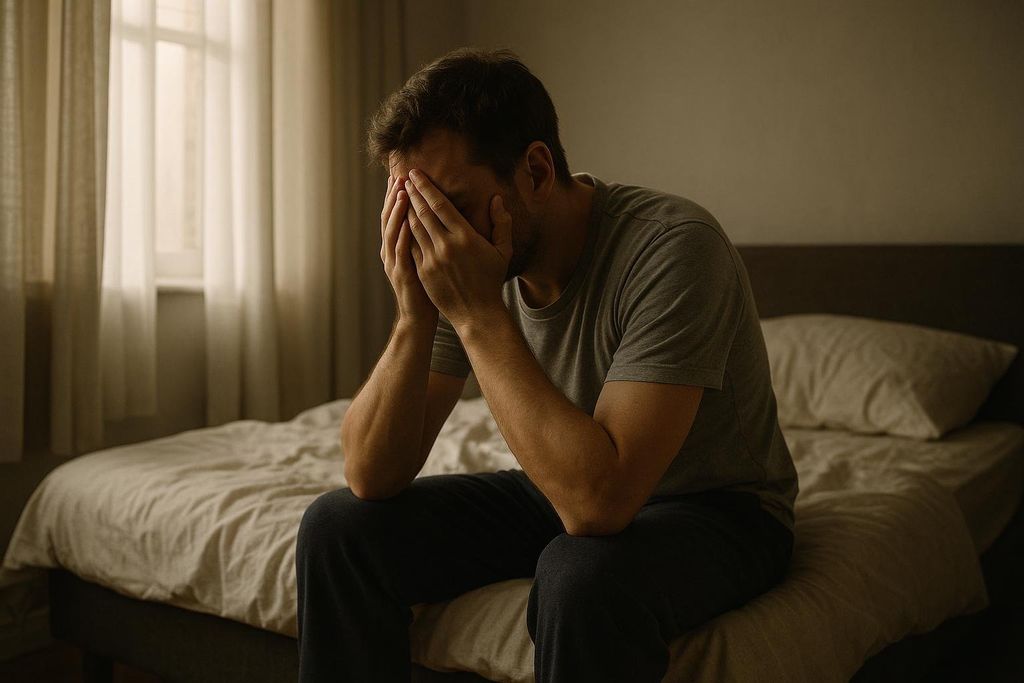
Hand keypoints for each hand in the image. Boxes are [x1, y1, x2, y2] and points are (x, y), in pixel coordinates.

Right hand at [380, 174, 436, 325]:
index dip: (396, 196)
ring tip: (403, 191)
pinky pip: (401, 251)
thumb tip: (430, 217)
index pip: (394, 215)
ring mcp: (394, 263)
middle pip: (389, 218)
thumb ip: (422, 238)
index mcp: (396, 247)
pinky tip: (407, 221)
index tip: (402, 176)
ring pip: (392, 231)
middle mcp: (390, 252)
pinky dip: (402, 235)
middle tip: (400, 175)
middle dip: (394, 196)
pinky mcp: (402, 274)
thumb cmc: (425, 288)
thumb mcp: (421, 259)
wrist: (418, 318)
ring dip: (397, 211)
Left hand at [403, 168, 512, 327]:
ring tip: (399, 194)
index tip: (416, 174)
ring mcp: (432, 259)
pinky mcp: (423, 271)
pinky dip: (404, 231)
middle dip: (412, 192)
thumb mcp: (503, 251)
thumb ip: (502, 223)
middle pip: (423, 212)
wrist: (477, 313)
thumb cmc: (491, 280)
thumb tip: (496, 199)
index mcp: (466, 237)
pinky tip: (399, 220)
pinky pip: (410, 246)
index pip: (441, 205)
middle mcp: (446, 246)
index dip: (426, 187)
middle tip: (403, 177)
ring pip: (413, 227)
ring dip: (405, 208)